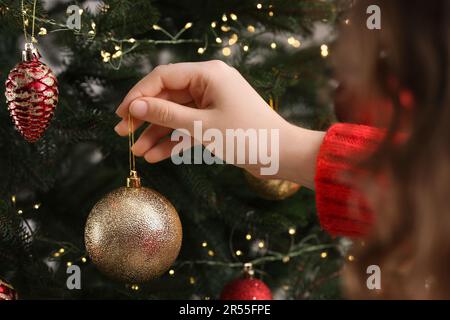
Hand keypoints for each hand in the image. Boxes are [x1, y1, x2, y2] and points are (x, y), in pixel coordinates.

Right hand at [115, 61, 323, 188]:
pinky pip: (190, 126)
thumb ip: (166, 114)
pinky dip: (175, 140)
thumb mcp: (201, 125)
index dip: (138, 95)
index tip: (121, 114)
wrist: (281, 155)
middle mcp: (209, 83)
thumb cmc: (246, 136)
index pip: (163, 77)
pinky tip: (157, 156)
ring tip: (139, 152)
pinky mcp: (216, 119)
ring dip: (158, 133)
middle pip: (168, 97)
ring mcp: (213, 101)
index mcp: (208, 74)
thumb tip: (134, 105)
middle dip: (146, 117)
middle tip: (124, 135)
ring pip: (177, 114)